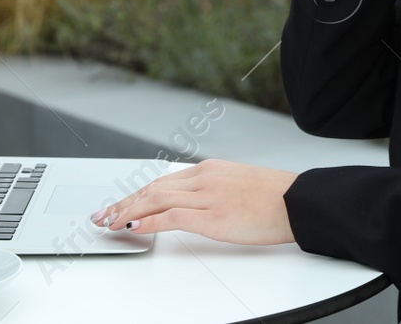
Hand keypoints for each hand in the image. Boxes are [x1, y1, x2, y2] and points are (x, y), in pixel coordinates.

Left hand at [88, 158, 298, 244]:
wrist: (297, 201)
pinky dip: (149, 222)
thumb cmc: (273, 198)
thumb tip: (192, 206)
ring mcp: (207, 196)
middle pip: (152, 188)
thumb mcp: (237, 186)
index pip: (161, 181)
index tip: (119, 205)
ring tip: (110, 224)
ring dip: (128, 212)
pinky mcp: (213, 216)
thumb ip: (212, 191)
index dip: (136, 194)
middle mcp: (203, 178)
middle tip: (103, 215)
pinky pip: (172, 216)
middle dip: (123, 203)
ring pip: (155, 199)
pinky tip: (135, 229)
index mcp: (208, 170)